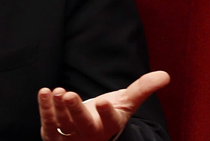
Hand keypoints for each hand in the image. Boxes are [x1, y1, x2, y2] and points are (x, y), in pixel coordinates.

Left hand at [38, 70, 169, 140]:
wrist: (89, 134)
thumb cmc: (107, 115)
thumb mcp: (125, 102)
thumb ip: (142, 89)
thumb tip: (165, 75)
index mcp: (109, 125)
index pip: (110, 121)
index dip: (107, 113)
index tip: (104, 102)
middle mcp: (90, 133)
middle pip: (83, 124)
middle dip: (76, 110)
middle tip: (68, 94)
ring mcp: (71, 136)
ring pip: (63, 123)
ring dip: (57, 107)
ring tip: (56, 91)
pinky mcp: (53, 134)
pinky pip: (48, 122)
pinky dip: (45, 108)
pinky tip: (44, 92)